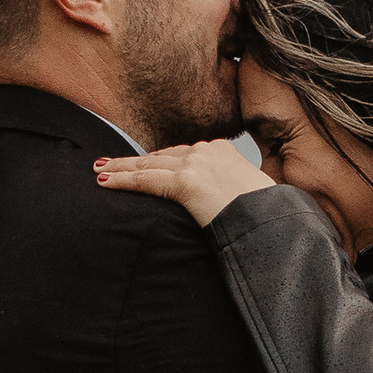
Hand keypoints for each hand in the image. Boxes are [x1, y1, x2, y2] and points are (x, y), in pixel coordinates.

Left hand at [92, 140, 266, 225]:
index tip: (144, 163)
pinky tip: (104, 182)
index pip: (182, 153)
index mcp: (223, 152)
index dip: (159, 159)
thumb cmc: (266, 216)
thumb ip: (229, 192)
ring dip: (121, 168)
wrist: (271, 220)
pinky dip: (122, 180)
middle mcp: (207, 151)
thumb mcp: (249, 196)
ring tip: (101, 171)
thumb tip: (223, 205)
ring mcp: (195, 164)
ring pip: (148, 164)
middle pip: (161, 154)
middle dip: (134, 160)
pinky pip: (145, 180)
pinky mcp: (186, 181)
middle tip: (110, 162)